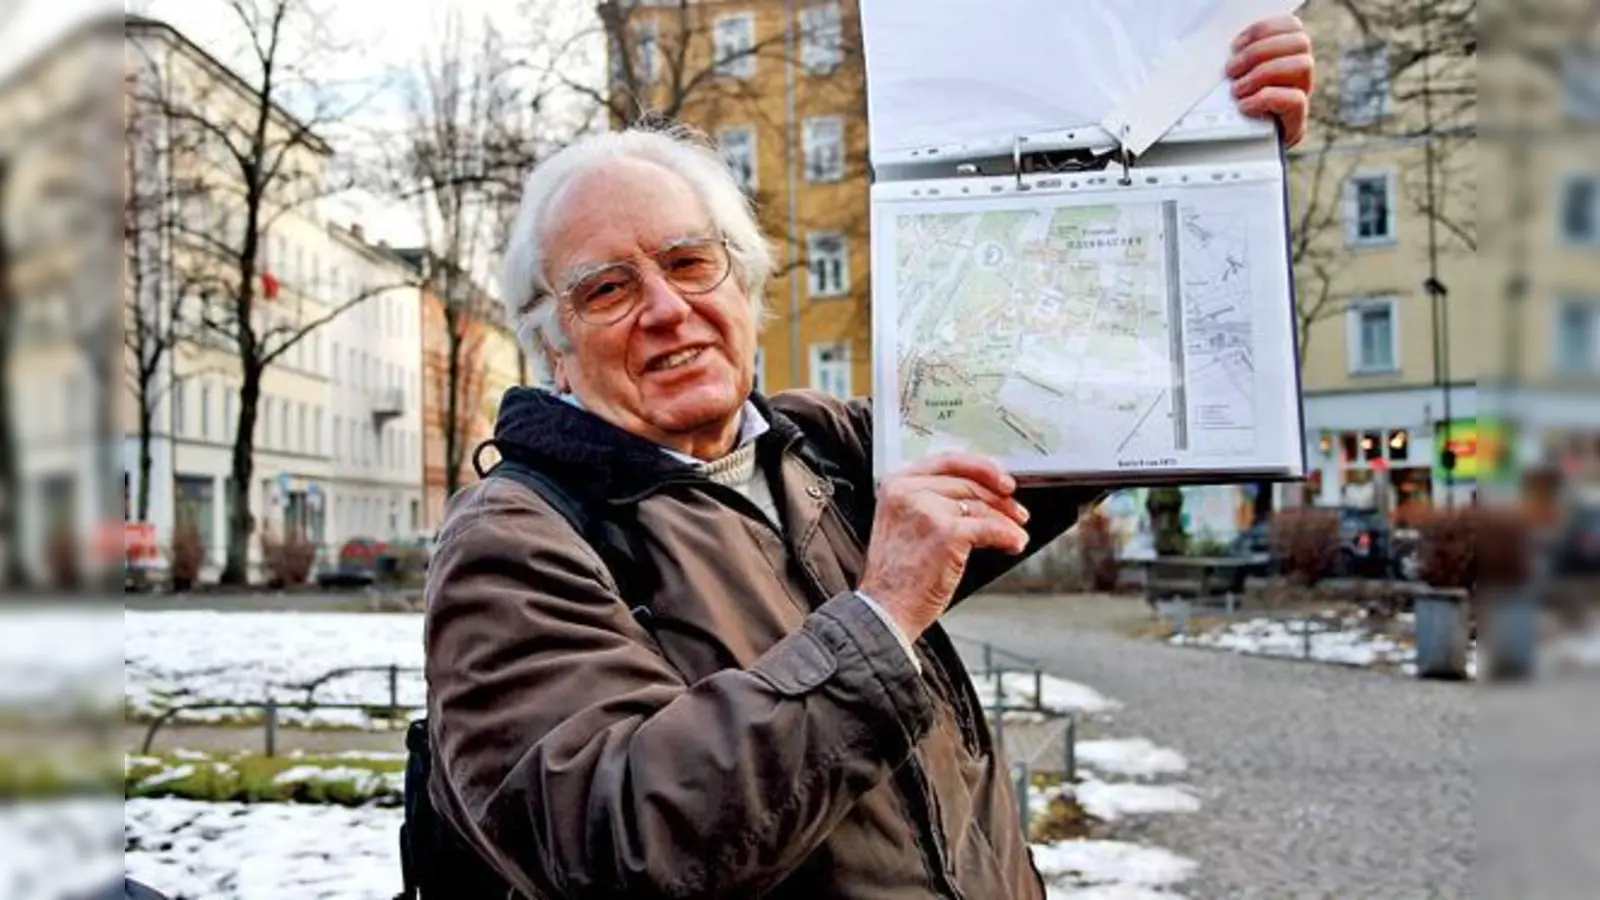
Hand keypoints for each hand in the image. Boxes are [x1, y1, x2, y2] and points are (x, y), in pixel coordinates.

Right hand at [857, 453, 1029, 640]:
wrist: (885, 609)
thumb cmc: (895, 576)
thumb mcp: (904, 524)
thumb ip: (931, 501)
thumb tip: (978, 495)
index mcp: (896, 484)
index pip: (948, 461)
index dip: (981, 467)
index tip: (1001, 479)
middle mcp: (909, 491)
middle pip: (968, 483)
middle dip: (1000, 498)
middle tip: (1016, 511)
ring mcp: (927, 510)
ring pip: (981, 506)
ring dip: (1006, 521)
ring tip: (1016, 534)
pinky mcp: (946, 533)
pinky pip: (990, 528)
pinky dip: (1008, 536)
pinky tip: (1014, 543)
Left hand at [1226, 15, 1315, 147]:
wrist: (1235, 156)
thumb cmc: (1228, 117)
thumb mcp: (1228, 82)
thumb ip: (1236, 61)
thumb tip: (1222, 49)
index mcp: (1284, 58)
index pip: (1292, 27)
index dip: (1265, 29)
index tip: (1236, 45)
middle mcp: (1298, 76)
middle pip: (1300, 42)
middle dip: (1260, 52)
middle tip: (1232, 71)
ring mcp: (1300, 98)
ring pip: (1302, 66)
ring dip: (1264, 74)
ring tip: (1238, 90)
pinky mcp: (1296, 124)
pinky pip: (1296, 100)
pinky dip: (1266, 99)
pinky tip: (1246, 106)